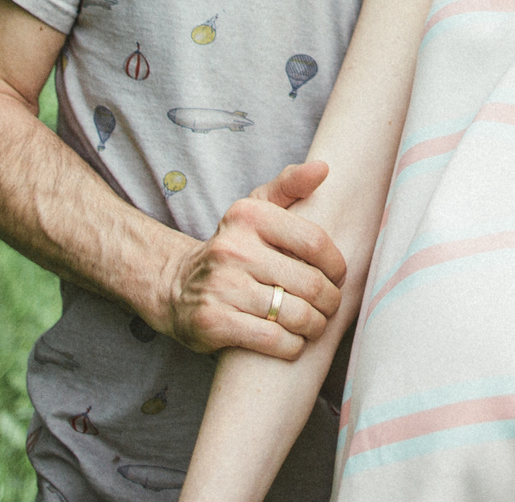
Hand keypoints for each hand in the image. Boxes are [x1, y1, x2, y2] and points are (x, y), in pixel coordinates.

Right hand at [158, 162, 347, 358]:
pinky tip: (292, 342)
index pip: (314, 241)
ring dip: (314, 326)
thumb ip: (290, 185)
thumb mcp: (255, 209)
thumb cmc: (233, 248)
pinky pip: (273, 339)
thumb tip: (324, 168)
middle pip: (309, 283)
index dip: (336, 265)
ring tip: (314, 325)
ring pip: (295, 314)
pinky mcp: (213, 322)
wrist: (177, 287)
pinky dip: (292, 346)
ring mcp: (222, 287)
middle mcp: (233, 249)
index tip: (338, 276)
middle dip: (329, 301)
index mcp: (249, 216)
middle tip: (330, 307)